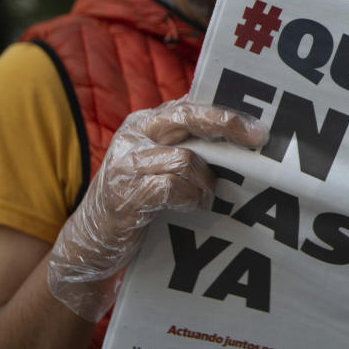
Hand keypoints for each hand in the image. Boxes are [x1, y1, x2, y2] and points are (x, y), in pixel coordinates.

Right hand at [47, 98, 267, 321]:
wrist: (90, 243)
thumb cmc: (136, 203)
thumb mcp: (157, 166)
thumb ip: (186, 148)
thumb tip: (239, 140)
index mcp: (144, 123)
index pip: (189, 105)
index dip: (225, 112)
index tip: (258, 127)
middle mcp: (133, 135)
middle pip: (189, 118)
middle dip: (227, 126)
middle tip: (258, 139)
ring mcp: (126, 164)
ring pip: (186, 159)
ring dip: (206, 181)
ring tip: (208, 197)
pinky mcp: (125, 195)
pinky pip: (172, 188)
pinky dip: (190, 198)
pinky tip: (194, 206)